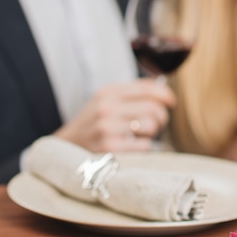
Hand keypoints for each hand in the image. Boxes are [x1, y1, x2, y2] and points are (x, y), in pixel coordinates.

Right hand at [53, 78, 175, 151]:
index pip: (147, 88)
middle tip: (155, 124)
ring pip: (151, 126)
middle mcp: (106, 107)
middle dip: (160, 118)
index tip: (171, 102)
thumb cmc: (93, 124)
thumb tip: (163, 91)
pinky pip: (144, 145)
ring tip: (139, 135)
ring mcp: (107, 128)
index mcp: (108, 92)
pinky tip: (132, 146)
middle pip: (154, 108)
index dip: (165, 95)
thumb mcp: (105, 101)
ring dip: (151, 133)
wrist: (65, 147)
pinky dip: (143, 147)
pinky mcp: (109, 148)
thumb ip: (131, 94)